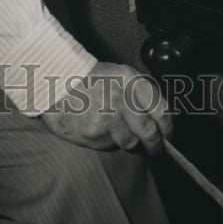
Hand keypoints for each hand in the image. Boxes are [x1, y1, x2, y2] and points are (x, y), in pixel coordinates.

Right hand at [40, 61, 172, 154]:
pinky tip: (102, 131)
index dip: (168, 127)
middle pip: (150, 132)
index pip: (161, 110)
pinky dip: (111, 143)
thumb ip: (140, 92)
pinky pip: (112, 145)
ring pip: (132, 142)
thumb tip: (162, 118)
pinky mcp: (94, 131)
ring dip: (130, 143)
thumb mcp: (118, 74)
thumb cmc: (89, 80)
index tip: (168, 134)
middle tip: (156, 149)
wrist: (54, 84)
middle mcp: (121, 96)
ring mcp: (107, 115)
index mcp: (130, 79)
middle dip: (156, 145)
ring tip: (119, 132)